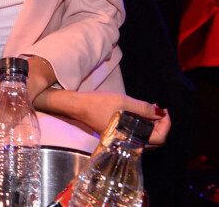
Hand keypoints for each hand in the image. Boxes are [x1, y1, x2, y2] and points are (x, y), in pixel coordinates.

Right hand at [35, 89, 170, 146]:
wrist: (78, 106)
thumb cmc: (98, 103)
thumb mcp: (123, 101)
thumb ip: (143, 107)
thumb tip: (159, 112)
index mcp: (131, 137)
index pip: (159, 138)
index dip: (166, 124)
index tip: (165, 110)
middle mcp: (128, 142)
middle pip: (155, 141)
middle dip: (161, 125)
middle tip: (160, 109)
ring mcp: (123, 140)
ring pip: (147, 138)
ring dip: (153, 125)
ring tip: (152, 109)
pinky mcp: (118, 135)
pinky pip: (137, 135)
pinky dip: (143, 126)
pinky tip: (140, 113)